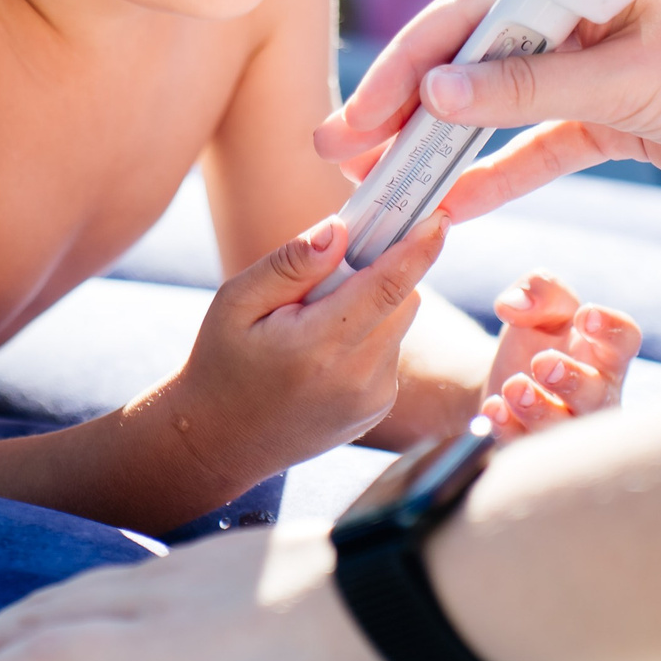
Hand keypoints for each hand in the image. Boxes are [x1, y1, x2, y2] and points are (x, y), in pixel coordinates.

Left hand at [0, 522, 417, 660]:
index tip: (26, 628)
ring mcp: (161, 610)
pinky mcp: (154, 649)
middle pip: (64, 595)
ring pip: (40, 622)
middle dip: (2, 619)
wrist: (417, 589)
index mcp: (219, 578)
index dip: (64, 611)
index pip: (119, 590)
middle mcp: (176, 580)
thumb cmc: (402, 626)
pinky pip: (47, 660)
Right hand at [165, 213, 448, 491]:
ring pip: (398, 323)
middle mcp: (357, 377)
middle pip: (403, 300)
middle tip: (331, 274)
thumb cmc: (223, 362)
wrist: (221, 442)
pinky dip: (368, 336)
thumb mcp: (236, 301)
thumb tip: (341, 230)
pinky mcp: (377, 408)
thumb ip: (291, 263)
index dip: (419, 248)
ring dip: (372, 307)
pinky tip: (323, 352)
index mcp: (320, 346)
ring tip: (315, 323)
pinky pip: (389, 350)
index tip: (438, 218)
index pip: (388, 287)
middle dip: (381, 273)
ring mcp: (372, 398)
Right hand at [316, 0, 660, 220]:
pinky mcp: (614, 124)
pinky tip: (448, 208)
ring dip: (437, 148)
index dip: (406, 65)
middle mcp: (578, 19)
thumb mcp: (630, 81)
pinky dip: (494, 178)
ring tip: (377, 183)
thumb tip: (435, 94)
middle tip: (337, 152)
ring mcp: (593, 72)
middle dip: (401, 108)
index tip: (359, 115)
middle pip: (468, 61)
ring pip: (494, 111)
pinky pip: (537, 150)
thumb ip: (532, 89)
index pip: (468, 16)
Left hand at [482, 273, 639, 439]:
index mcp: (605, 353)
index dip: (611, 329)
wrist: (504, 375)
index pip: (625, 339)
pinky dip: (508, 429)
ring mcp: (568, 425)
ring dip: (538, 408)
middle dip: (572, 381)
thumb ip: (538, 288)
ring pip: (563, 428)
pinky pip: (525, 444)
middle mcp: (596, 393)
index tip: (584, 317)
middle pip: (597, 395)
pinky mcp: (534, 444)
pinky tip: (493, 409)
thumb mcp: (542, 304)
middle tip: (543, 362)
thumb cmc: (540, 337)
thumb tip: (514, 305)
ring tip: (513, 385)